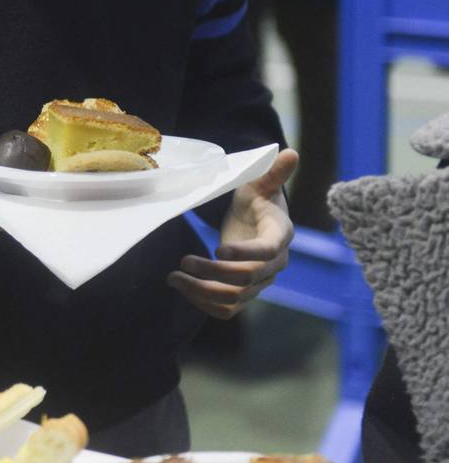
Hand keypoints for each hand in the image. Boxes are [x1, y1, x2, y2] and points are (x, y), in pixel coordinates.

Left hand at [168, 148, 298, 318]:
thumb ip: (273, 173)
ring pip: (234, 298)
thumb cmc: (257, 198)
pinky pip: (227, 309)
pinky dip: (204, 304)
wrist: (257, 220)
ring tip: (173, 278)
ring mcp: (260, 282)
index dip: (245, 253)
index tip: (218, 248)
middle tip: (182, 262)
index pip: (267, 251)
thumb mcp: (261, 183)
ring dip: (202, 292)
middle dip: (212, 273)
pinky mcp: (245, 292)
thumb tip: (289, 153)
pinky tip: (182, 289)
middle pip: (246, 279)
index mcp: (279, 235)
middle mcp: (274, 264)